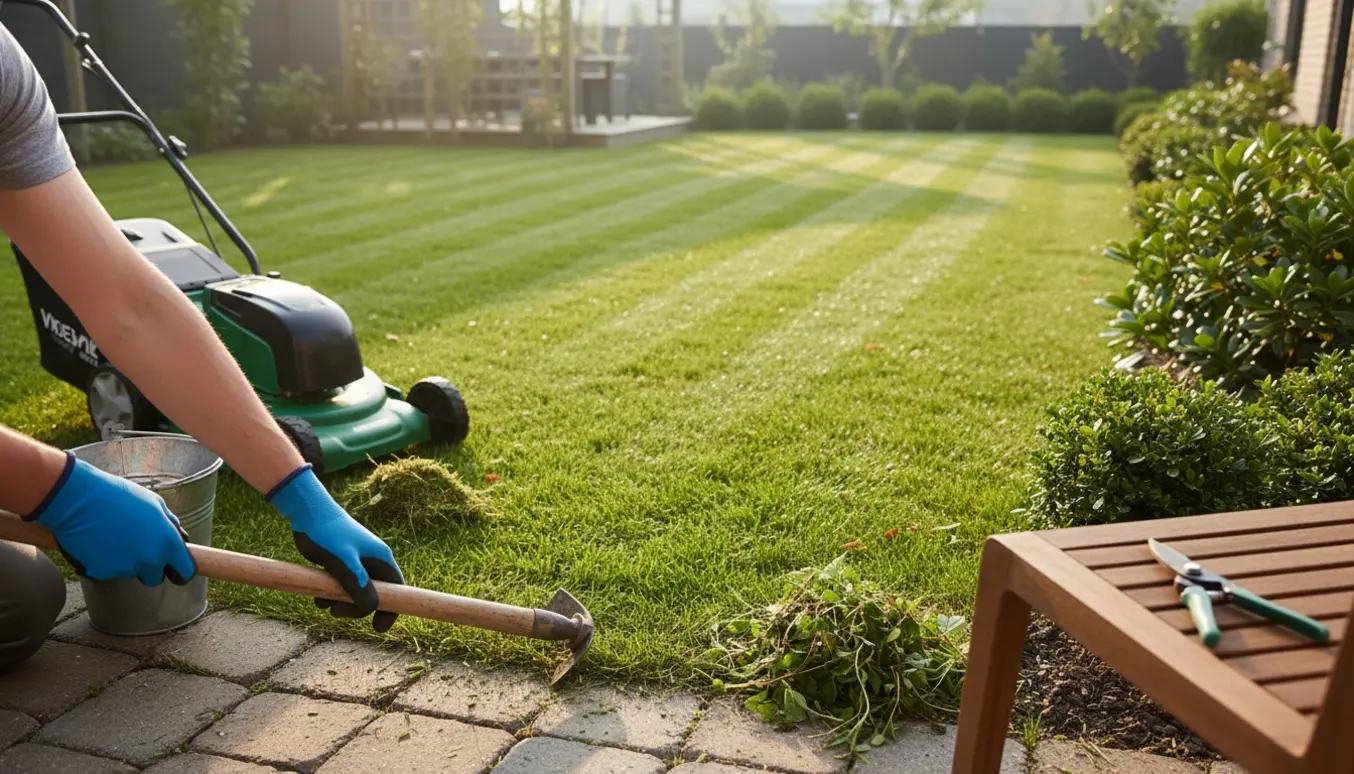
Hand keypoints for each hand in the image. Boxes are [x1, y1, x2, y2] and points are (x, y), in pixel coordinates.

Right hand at [25, 453, 195, 585]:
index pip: (184, 572)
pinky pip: (108, 571)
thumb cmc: (118, 496)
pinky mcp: (101, 573)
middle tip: (137, 548)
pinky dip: (105, 562)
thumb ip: (170, 525)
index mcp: (167, 543)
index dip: (180, 571)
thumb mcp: (155, 504)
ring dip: (125, 561)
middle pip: (155, 578)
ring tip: (113, 536)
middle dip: (150, 568)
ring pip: (130, 573)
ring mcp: (125, 569)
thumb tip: (179, 539)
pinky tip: (98, 542)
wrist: (78, 499)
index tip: (174, 569)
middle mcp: (149, 560)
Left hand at [267, 465, 404, 631]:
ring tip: (321, 602)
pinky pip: (342, 585)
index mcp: (380, 558)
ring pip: (355, 591)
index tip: (378, 628)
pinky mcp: (342, 561)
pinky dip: (331, 594)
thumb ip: (357, 585)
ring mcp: (357, 561)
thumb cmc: (327, 534)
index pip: (397, 588)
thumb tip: (372, 608)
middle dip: (355, 607)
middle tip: (335, 612)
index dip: (391, 609)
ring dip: (340, 602)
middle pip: (373, 594)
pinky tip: (317, 595)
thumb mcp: (343, 563)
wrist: (308, 512)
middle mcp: (372, 560)